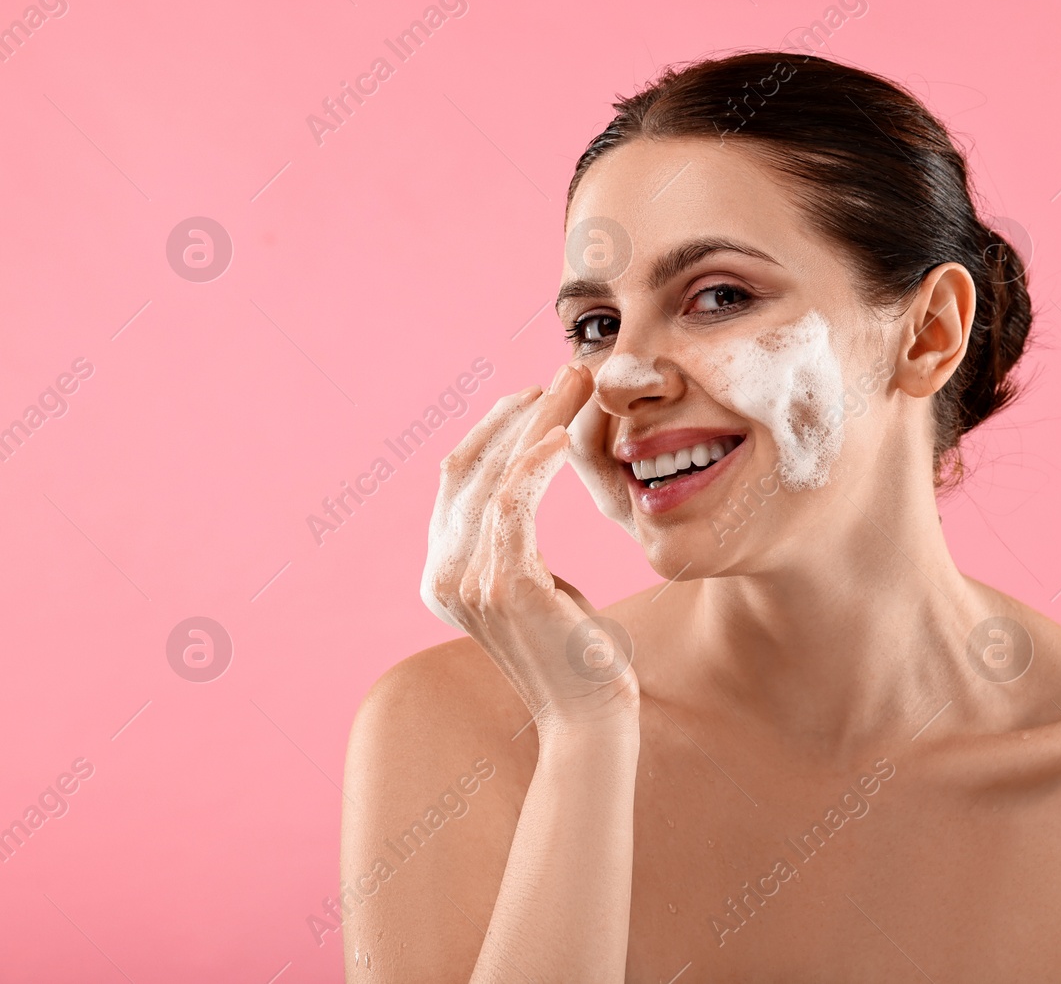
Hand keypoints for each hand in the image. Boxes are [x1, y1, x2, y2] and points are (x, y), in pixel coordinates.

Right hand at [420, 362, 638, 730]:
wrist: (590, 718)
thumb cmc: (577, 655)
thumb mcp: (537, 588)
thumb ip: (515, 547)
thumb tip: (518, 495)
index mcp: (443, 572)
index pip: (457, 477)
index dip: (495, 427)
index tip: (539, 393)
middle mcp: (443, 575)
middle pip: (470, 465)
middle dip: (521, 411)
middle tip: (569, 370)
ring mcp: (466, 582)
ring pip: (495, 475)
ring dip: (539, 421)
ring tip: (579, 384)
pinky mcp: (502, 586)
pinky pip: (512, 504)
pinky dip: (537, 462)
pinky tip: (566, 435)